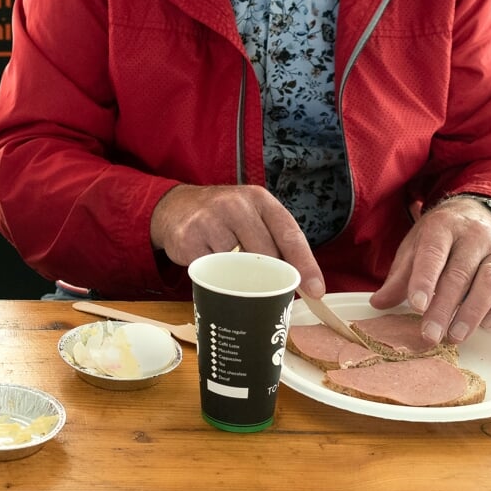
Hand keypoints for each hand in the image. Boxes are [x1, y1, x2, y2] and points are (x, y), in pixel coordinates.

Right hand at [149, 184, 325, 295]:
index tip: (316, 290)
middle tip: (269, 291)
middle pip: (265, 254)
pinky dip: (213, 275)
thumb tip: (301, 284)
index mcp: (259, 199)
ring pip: (237, 265)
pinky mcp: (188, 238)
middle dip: (271, 276)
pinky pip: (210, 270)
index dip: (305, 264)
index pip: (289, 234)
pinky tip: (209, 265)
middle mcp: (234, 205)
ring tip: (232, 271)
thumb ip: (275, 241)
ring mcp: (209, 220)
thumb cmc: (223, 218)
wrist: (174, 207)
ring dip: (238, 276)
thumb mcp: (251, 216)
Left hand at [370, 197, 490, 344]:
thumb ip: (400, 276)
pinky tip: (486, 325)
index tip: (416, 306)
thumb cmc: (440, 237)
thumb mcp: (414, 247)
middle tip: (430, 334)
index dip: (424, 281)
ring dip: (472, 313)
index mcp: (442, 227)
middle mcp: (474, 237)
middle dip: (444, 308)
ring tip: (455, 336)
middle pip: (460, 274)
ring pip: (490, 283)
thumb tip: (378, 303)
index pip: (433, 254)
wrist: (477, 213)